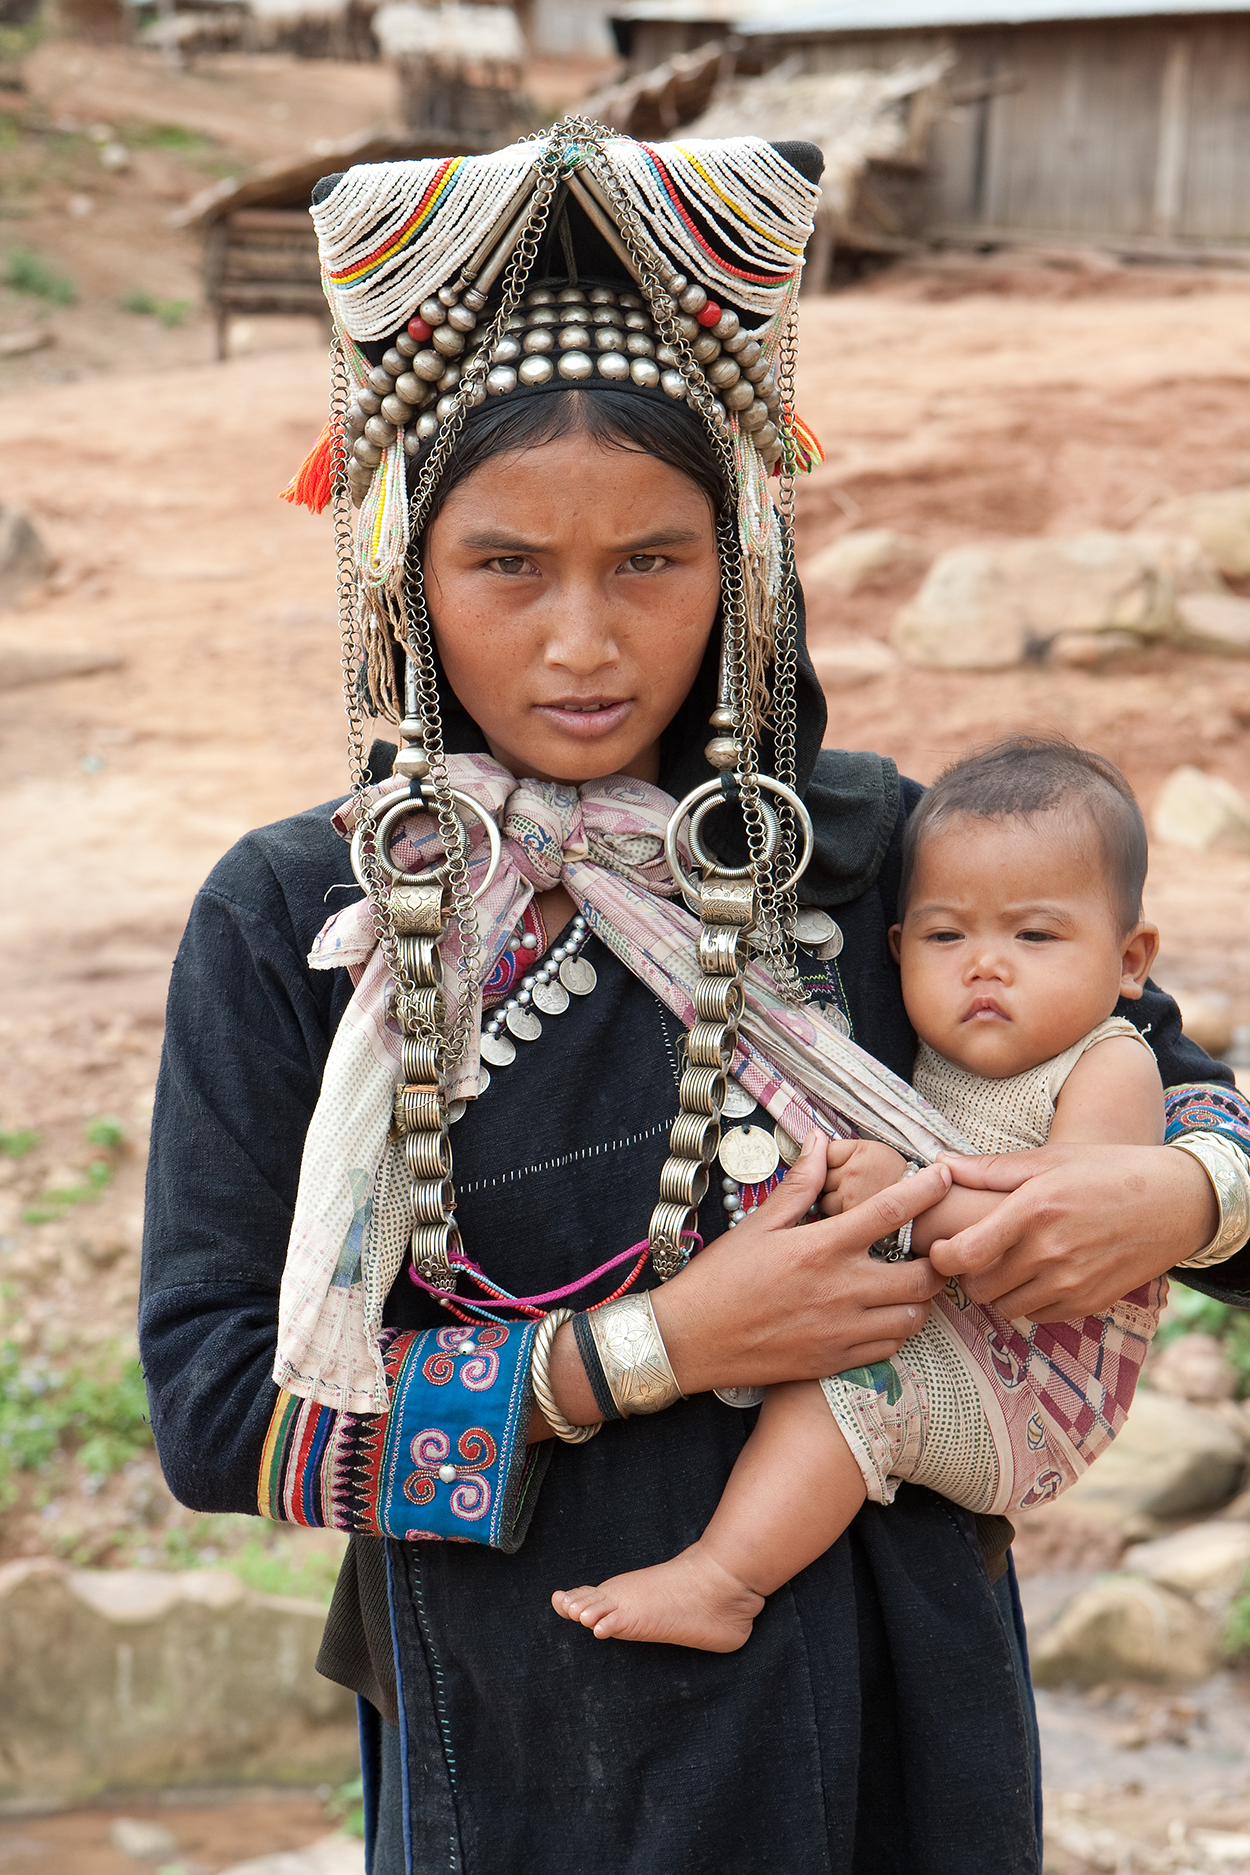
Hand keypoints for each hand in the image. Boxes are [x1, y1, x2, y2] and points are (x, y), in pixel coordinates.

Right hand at [653, 1133, 950, 1393]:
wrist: (690, 1340)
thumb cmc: (719, 1279)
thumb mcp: (757, 1224)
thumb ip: (799, 1186)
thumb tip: (820, 1143)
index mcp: (821, 1247)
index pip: (890, 1211)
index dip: (926, 1190)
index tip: (944, 1176)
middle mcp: (840, 1290)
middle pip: (922, 1276)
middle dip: (937, 1259)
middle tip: (930, 1248)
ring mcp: (841, 1330)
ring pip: (913, 1317)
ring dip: (918, 1298)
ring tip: (905, 1283)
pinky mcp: (835, 1361)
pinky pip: (889, 1349)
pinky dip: (894, 1331)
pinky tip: (879, 1315)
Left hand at [930, 1143, 1217, 1320]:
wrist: (1173, 1202)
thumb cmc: (1106, 1172)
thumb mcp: (1049, 1160)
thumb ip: (990, 1169)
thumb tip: (938, 1165)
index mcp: (1034, 1209)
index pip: (965, 1253)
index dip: (941, 1258)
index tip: (939, 1250)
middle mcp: (1050, 1251)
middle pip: (979, 1287)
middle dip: (968, 1276)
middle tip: (972, 1258)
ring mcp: (1072, 1281)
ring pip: (1005, 1307)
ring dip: (997, 1292)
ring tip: (1003, 1268)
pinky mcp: (1089, 1302)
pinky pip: (1037, 1317)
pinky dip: (1028, 1303)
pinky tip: (1035, 1278)